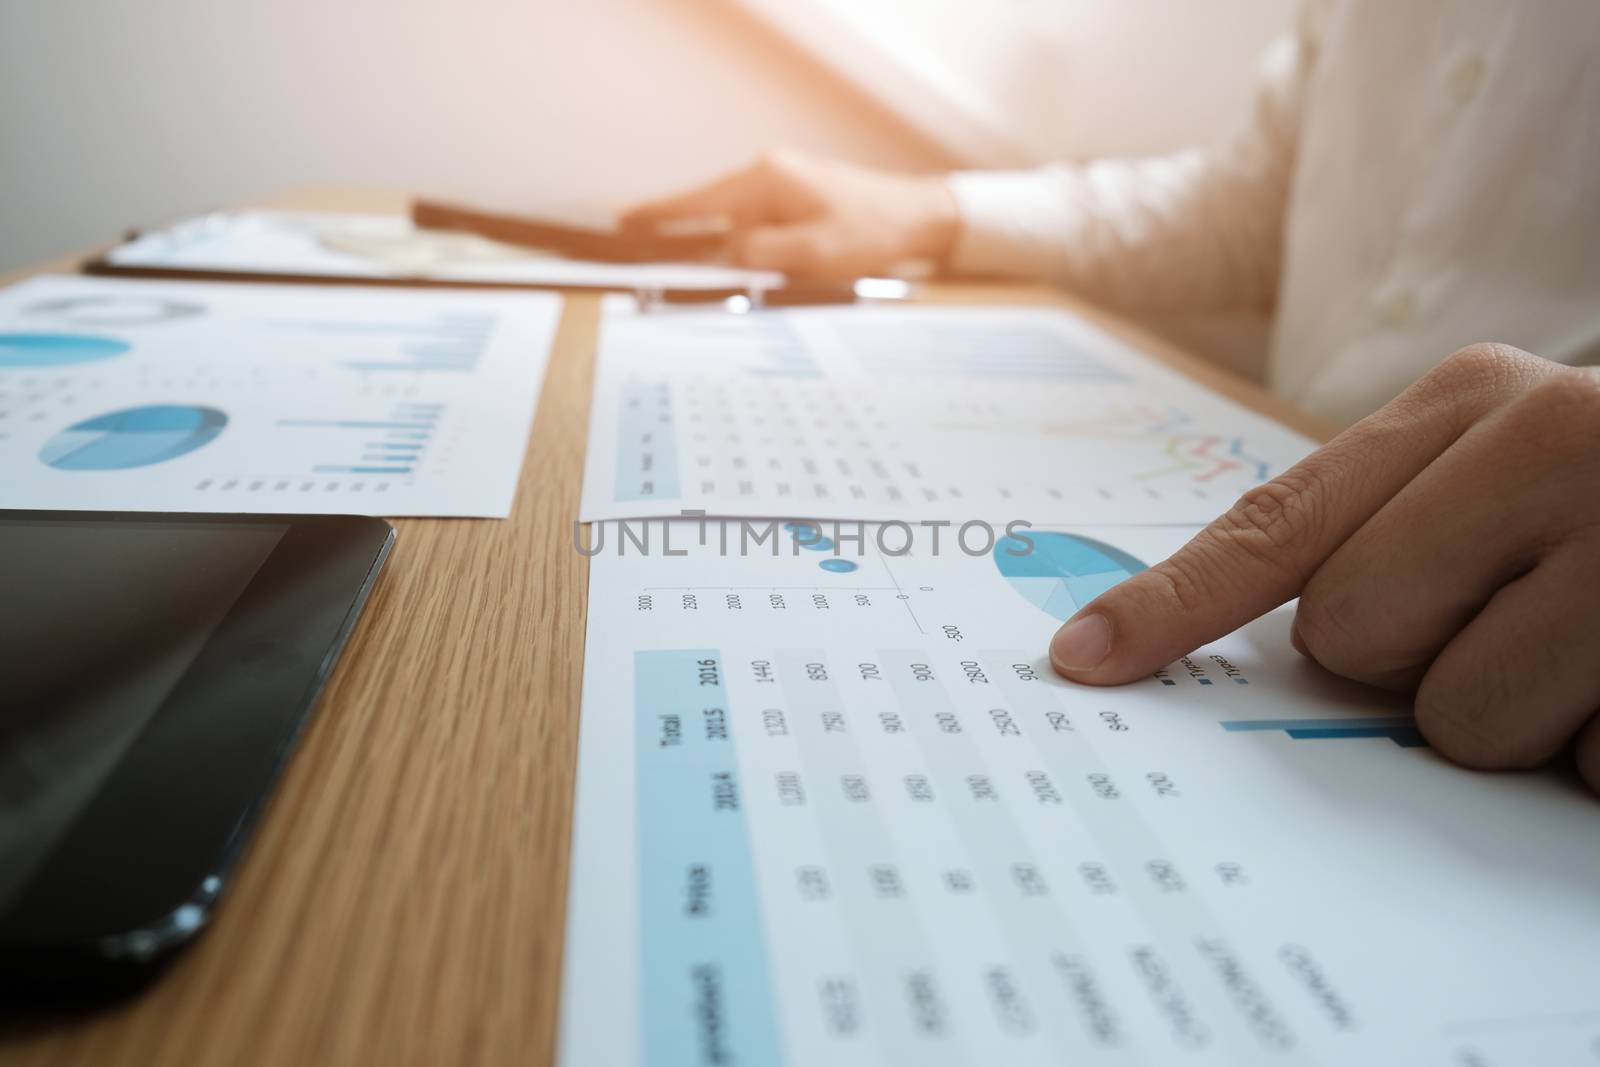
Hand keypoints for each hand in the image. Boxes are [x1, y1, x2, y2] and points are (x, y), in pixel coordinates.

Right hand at [619, 149, 958, 278]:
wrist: (921, 219)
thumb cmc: (873, 232)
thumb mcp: (813, 253)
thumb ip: (759, 255)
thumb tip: (720, 258)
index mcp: (766, 179)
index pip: (697, 201)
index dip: (658, 217)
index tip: (622, 226)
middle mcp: (767, 178)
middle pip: (708, 215)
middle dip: (682, 244)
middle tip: (649, 271)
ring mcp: (781, 190)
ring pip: (732, 229)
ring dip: (721, 258)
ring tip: (698, 286)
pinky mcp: (794, 207)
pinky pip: (755, 233)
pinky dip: (744, 254)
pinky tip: (740, 276)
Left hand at [1048, 344, 1599, 791]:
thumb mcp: (1505, 466)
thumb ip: (1391, 522)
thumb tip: (1291, 637)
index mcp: (1467, 399)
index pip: (1278, 523)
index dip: (1171, 602)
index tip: (1081, 655)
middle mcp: (1542, 442)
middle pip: (1346, 630)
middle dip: (1405, 659)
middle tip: (1507, 616)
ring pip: (1453, 716)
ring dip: (1509, 715)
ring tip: (1581, 648)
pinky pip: (1582, 764)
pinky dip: (1598, 753)